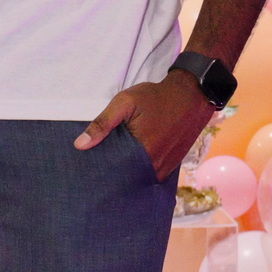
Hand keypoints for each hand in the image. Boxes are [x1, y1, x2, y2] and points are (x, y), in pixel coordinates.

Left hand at [74, 68, 214, 180]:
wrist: (192, 93)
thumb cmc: (156, 96)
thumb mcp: (125, 103)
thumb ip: (102, 124)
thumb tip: (80, 145)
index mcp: (143, 152)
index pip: (115, 172)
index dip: (102, 171)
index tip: (90, 171)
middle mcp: (156, 165)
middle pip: (127, 178)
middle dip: (114, 175)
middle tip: (98, 172)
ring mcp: (166, 167)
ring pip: (139, 178)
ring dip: (128, 174)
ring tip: (113, 168)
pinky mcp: (173, 165)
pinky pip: (152, 174)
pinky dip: (141, 171)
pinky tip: (131, 164)